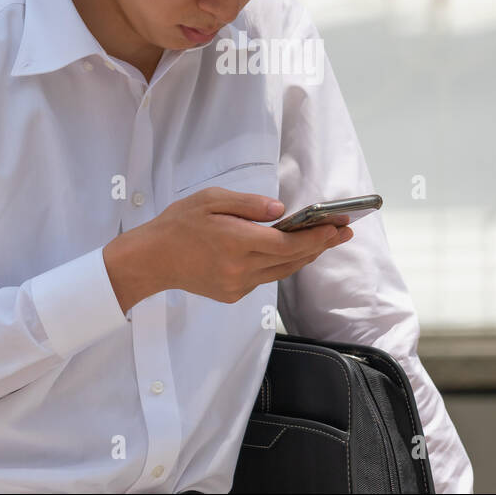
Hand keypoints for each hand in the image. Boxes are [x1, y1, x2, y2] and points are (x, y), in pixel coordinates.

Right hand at [104, 188, 352, 310]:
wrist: (151, 260)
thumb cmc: (179, 224)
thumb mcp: (210, 199)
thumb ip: (248, 204)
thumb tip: (281, 211)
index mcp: (236, 241)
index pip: (287, 242)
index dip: (317, 236)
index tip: (339, 226)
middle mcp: (240, 268)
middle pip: (291, 259)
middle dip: (321, 244)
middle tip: (344, 231)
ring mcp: (237, 285)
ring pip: (282, 271)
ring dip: (304, 256)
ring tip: (325, 240)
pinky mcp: (233, 295)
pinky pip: (265, 278)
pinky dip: (281, 264)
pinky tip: (290, 251)